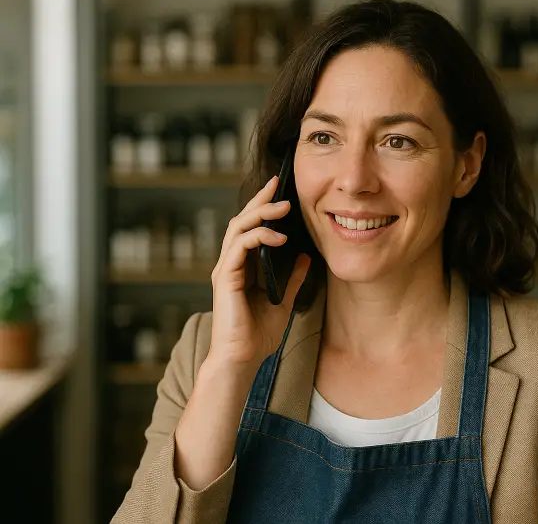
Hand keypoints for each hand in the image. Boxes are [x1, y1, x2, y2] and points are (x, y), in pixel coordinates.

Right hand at [208, 175, 310, 369]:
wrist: (242, 359)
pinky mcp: (225, 278)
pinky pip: (240, 246)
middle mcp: (230, 264)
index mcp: (242, 268)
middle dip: (260, 201)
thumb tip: (307, 258)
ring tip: (283, 207)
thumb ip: (293, 279)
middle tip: (278, 185)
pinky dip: (259, 236)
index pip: (250, 229)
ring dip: (260, 213)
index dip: (263, 208)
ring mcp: (225, 270)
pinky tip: (279, 238)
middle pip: (241, 221)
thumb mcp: (283, 301)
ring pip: (237, 228)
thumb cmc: (258, 335)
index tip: (280, 191)